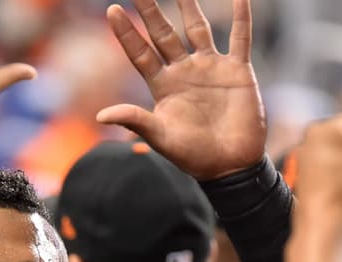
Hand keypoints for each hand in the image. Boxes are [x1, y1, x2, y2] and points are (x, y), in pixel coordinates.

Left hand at [97, 0, 264, 179]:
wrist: (230, 166)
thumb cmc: (193, 156)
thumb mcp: (160, 137)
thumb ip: (135, 120)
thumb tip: (100, 116)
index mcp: (162, 85)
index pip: (140, 53)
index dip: (126, 33)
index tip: (111, 10)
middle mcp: (184, 71)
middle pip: (163, 33)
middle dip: (151, 10)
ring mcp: (210, 68)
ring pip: (197, 28)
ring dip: (190, 4)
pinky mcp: (237, 70)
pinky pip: (240, 37)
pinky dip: (241, 16)